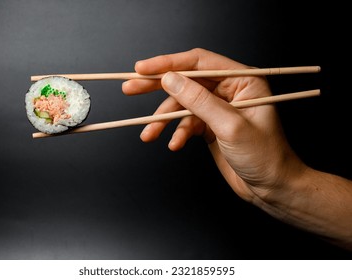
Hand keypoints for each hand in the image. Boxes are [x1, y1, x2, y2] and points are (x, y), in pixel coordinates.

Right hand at [122, 48, 304, 203]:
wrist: (271, 187)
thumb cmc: (265, 156)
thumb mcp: (230, 126)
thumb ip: (198, 101)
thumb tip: (170, 79)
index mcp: (243, 80)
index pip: (200, 62)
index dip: (169, 63)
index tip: (143, 69)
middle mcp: (229, 90)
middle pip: (187, 81)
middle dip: (158, 87)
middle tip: (131, 88)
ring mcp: (218, 108)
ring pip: (182, 106)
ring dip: (164, 120)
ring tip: (149, 134)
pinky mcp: (210, 125)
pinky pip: (186, 123)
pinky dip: (177, 133)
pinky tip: (174, 144)